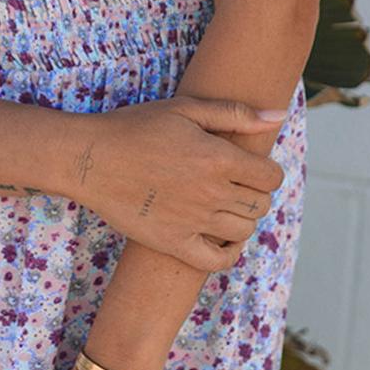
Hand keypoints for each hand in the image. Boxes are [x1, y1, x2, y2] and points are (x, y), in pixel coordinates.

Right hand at [68, 94, 288, 273]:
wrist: (91, 159)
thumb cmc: (136, 128)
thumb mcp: (186, 109)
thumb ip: (236, 114)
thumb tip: (278, 115)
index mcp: (219, 158)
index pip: (271, 177)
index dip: (266, 171)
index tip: (250, 168)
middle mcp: (211, 192)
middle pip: (261, 204)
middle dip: (254, 193)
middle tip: (234, 184)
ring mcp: (193, 221)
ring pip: (244, 230)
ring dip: (241, 219)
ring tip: (223, 206)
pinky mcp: (173, 242)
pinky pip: (218, 261)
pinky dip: (229, 253)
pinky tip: (221, 238)